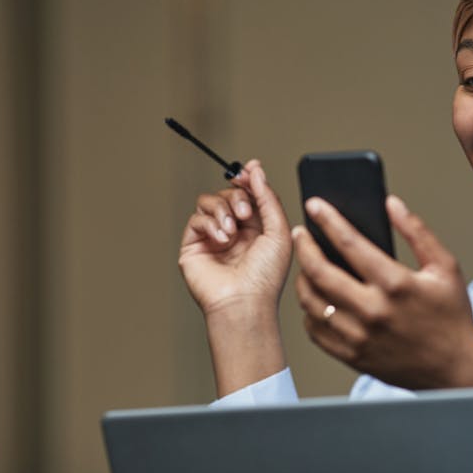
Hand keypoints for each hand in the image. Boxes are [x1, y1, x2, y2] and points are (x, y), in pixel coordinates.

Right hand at [180, 160, 291, 315]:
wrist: (244, 301)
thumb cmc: (265, 276)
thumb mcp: (279, 231)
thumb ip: (268, 198)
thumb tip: (256, 170)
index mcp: (258, 228)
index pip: (250, 194)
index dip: (249, 179)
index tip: (249, 170)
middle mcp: (235, 231)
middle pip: (229, 193)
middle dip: (238, 196)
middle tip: (245, 213)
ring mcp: (213, 237)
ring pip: (210, 201)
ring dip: (223, 210)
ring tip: (233, 231)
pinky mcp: (194, 245)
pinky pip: (196, 218)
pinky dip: (210, 224)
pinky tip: (222, 240)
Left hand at [293, 195, 472, 417]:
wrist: (455, 369)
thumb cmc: (451, 317)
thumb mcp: (445, 267)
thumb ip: (417, 232)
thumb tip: (392, 204)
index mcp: (396, 284)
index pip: (350, 244)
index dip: (328, 220)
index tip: (315, 205)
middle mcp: (373, 311)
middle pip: (320, 272)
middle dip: (304, 247)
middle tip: (300, 233)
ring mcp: (360, 336)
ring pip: (312, 302)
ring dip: (303, 278)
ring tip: (305, 265)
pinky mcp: (353, 356)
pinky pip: (316, 331)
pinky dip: (309, 311)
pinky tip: (316, 299)